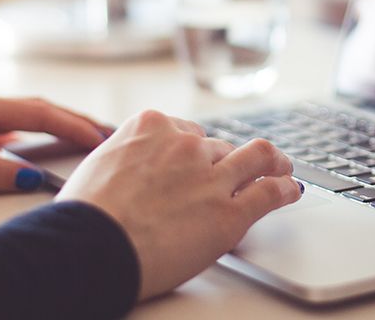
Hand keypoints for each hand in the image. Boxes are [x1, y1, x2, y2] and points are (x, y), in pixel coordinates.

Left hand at [0, 89, 105, 194]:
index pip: (38, 112)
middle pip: (35, 108)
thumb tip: (32, 178)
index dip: (73, 125)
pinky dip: (25, 135)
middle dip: (72, 119)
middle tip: (106, 131)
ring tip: (80, 137)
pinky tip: (29, 147)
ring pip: (18, 117)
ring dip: (51, 125)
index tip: (101, 137)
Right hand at [56, 110, 300, 299]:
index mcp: (151, 127)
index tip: (201, 159)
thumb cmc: (84, 217)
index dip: (195, 150)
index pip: (187, 131)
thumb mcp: (98, 166)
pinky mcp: (229, 212)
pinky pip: (270, 193)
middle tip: (234, 175)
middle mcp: (185, 145)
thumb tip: (128, 170)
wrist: (90, 247)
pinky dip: (285, 189)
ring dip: (272, 162)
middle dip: (224, 163)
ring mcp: (211, 176)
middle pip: (217, 147)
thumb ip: (126, 159)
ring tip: (282, 168)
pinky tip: (291, 191)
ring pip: (255, 157)